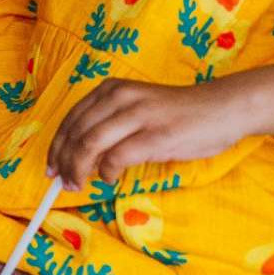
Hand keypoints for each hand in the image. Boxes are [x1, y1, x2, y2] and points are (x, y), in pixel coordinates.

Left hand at [48, 78, 247, 190]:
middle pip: (76, 134)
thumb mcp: (136, 109)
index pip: (71, 119)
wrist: (222, 108)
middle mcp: (120, 97)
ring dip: (78, 169)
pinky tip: (110, 179)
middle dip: (63, 162)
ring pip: (90, 145)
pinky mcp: (156, 135)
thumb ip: (109, 124)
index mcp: (111, 89)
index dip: (56, 146)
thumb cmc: (178, 114)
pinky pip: (117, 157)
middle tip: (62, 182)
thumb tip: (80, 157)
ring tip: (78, 185)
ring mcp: (138, 115)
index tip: (51, 167)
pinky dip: (107, 172)